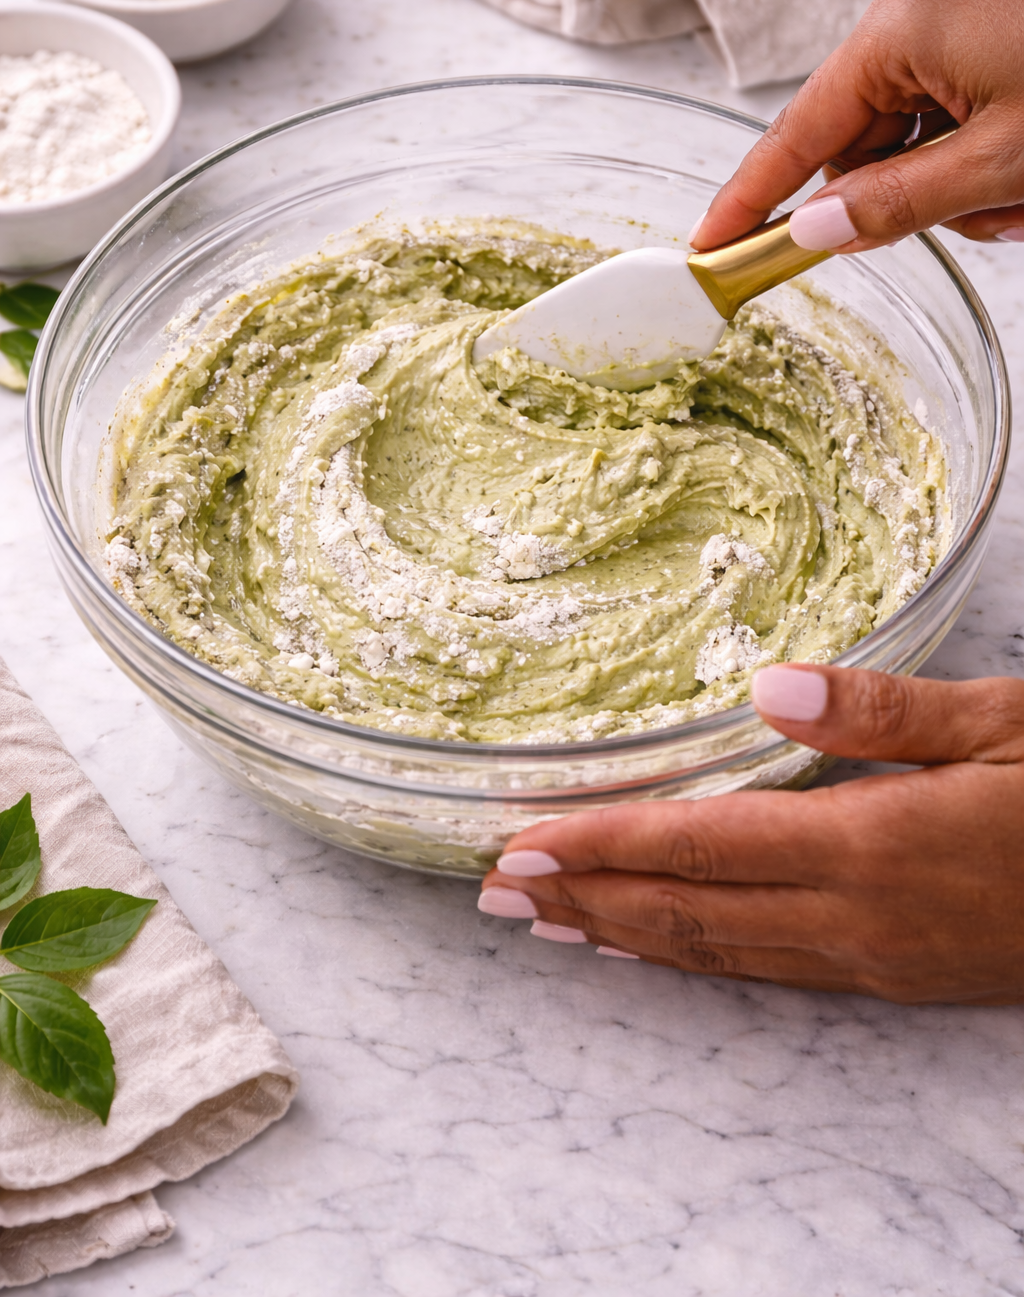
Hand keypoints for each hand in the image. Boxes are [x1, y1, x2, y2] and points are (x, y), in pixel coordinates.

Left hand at [479, 665, 1023, 1003]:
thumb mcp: (1004, 723)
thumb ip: (882, 709)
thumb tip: (767, 681)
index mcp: (876, 842)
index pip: (702, 846)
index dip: (602, 846)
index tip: (521, 840)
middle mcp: (860, 916)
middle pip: (690, 912)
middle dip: (584, 899)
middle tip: (493, 889)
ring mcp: (877, 958)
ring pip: (720, 952)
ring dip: (624, 936)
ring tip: (547, 923)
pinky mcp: (899, 976)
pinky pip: (769, 970)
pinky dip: (694, 958)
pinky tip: (657, 950)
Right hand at [692, 0, 1023, 251]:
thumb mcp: (998, 161)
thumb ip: (900, 202)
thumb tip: (815, 229)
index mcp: (898, 29)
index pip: (797, 134)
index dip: (750, 198)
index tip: (709, 243)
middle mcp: (913, 17)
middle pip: (862, 148)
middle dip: (911, 200)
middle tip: (981, 214)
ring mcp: (950, 27)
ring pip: (911, 147)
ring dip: (959, 191)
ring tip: (1021, 193)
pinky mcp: (983, 41)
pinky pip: (949, 126)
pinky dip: (982, 165)